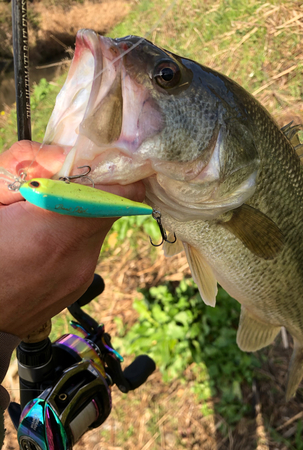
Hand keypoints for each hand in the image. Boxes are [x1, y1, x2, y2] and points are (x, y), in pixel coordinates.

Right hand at [0, 141, 144, 339]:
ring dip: (77, 217)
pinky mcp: (78, 286)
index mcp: (55, 230)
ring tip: (41, 222)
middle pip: (108, 209)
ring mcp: (81, 275)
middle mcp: (78, 256)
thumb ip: (26, 165)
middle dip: (87, 193)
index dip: (115, 177)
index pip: (120, 196)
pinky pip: (85, 251)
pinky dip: (70, 240)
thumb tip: (64, 154)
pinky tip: (42, 245)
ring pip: (95, 229)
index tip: (99, 168)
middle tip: (55, 191)